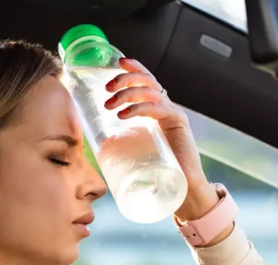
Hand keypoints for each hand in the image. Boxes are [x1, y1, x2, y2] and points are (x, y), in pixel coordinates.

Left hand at [104, 58, 220, 224]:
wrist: (182, 188)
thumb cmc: (156, 171)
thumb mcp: (135, 149)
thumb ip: (121, 141)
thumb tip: (95, 143)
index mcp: (156, 109)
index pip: (146, 81)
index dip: (134, 68)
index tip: (117, 62)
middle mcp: (166, 108)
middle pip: (147, 81)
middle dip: (126, 79)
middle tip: (107, 87)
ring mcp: (173, 114)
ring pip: (150, 92)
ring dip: (127, 94)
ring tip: (110, 104)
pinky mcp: (178, 124)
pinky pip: (158, 109)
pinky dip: (139, 108)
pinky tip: (124, 114)